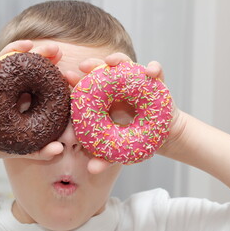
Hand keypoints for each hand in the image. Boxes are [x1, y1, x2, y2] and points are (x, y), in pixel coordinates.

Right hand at [0, 40, 63, 161]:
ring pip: (8, 58)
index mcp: (29, 95)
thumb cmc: (4, 143)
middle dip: (43, 53)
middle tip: (55, 49)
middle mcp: (15, 84)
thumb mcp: (26, 148)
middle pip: (30, 63)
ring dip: (17, 49)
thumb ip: (42, 151)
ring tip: (28, 45)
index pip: (45, 78)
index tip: (68, 72)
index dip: (56, 73)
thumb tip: (59, 150)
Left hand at [64, 53, 171, 173]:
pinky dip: (154, 68)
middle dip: (93, 65)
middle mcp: (118, 88)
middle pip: (103, 72)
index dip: (78, 82)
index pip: (89, 88)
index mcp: (105, 101)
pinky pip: (156, 72)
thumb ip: (106, 158)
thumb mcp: (119, 150)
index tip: (67, 78)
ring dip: (119, 60)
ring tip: (112, 61)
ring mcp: (136, 82)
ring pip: (126, 66)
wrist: (162, 136)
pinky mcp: (156, 82)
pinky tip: (152, 71)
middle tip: (84, 65)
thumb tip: (92, 170)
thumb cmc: (134, 140)